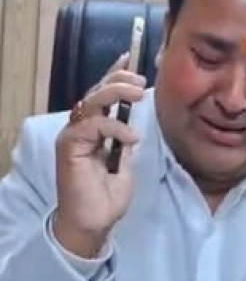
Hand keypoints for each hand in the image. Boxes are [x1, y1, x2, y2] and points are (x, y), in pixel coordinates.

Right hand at [53, 52, 144, 257]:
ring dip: (116, 93)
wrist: (94, 222)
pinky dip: (114, 127)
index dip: (114, 74)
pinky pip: (92, 126)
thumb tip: (136, 121)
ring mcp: (73, 136)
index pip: (103, 94)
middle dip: (118, 78)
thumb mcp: (125, 161)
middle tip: (140, 79)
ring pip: (91, 101)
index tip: (131, 58)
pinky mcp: (70, 147)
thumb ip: (126, 139)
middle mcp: (80, 128)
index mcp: (93, 128)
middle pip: (96, 91)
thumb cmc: (107, 195)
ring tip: (139, 93)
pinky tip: (131, 137)